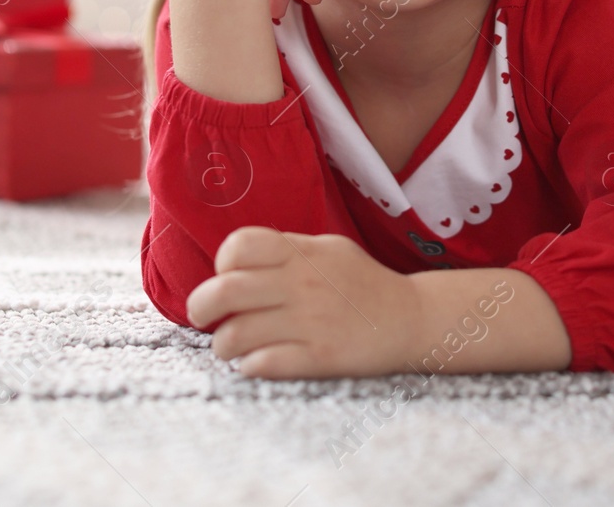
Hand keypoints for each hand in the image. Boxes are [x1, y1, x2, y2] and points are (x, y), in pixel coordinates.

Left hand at [185, 226, 421, 379]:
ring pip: (235, 335)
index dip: (222, 263)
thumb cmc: (361, 283)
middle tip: (204, 317)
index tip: (227, 277)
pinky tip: (256, 362)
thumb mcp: (327, 249)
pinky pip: (262, 364)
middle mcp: (302, 283)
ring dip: (223, 345)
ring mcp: (311, 321)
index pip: (238, 246)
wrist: (412, 318)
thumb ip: (285, 250)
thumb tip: (234, 261)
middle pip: (224, 291)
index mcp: (302, 253)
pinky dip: (249, 366)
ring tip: (232, 346)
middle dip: (200, 308)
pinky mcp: (320, 357)